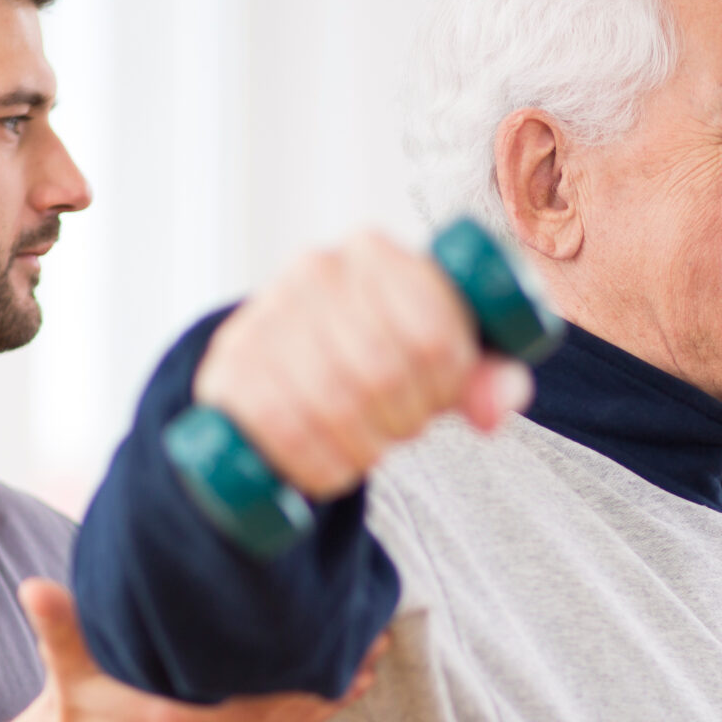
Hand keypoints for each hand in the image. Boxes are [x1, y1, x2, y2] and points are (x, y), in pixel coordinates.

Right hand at [15, 578, 375, 721]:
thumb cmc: (71, 710)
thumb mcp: (63, 666)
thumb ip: (56, 626)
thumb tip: (34, 588)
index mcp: (181, 721)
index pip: (260, 700)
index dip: (305, 674)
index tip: (340, 637)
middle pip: (295, 709)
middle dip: (337, 674)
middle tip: (379, 631)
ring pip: (298, 721)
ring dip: (337, 689)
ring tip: (376, 649)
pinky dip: (320, 705)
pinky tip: (348, 680)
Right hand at [193, 230, 534, 498]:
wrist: (283, 360)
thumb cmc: (381, 352)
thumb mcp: (442, 355)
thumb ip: (487, 377)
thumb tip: (492, 410)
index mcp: (376, 253)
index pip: (432, 333)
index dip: (447, 386)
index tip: (440, 398)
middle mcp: (315, 270)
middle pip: (382, 372)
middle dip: (405, 420)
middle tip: (402, 429)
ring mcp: (264, 316)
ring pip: (332, 404)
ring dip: (363, 448)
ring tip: (369, 447)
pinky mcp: (229, 368)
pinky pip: (282, 430)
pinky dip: (318, 466)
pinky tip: (332, 468)